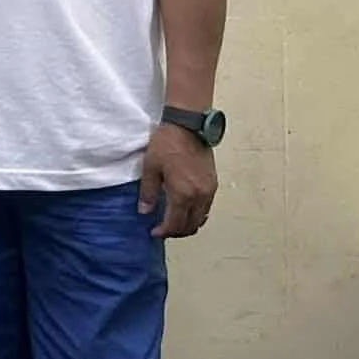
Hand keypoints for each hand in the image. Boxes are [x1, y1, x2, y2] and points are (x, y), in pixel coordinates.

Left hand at [139, 123, 216, 237]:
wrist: (189, 126)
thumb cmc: (167, 144)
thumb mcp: (150, 167)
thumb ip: (148, 193)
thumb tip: (145, 212)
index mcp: (183, 194)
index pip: (175, 224)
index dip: (164, 232)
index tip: (154, 232)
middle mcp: (200, 196)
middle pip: (191, 226)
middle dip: (176, 232)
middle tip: (163, 229)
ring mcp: (209, 191)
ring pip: (201, 219)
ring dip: (188, 225)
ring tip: (174, 221)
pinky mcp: (213, 184)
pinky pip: (206, 208)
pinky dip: (197, 214)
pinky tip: (185, 209)